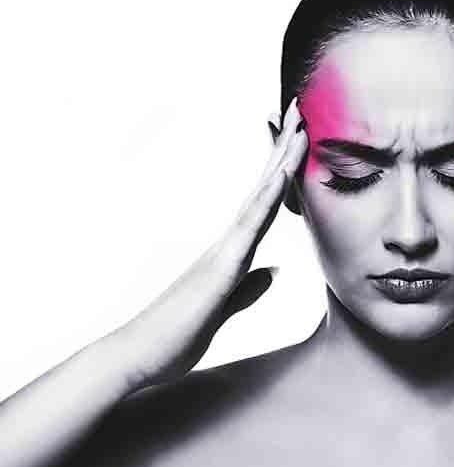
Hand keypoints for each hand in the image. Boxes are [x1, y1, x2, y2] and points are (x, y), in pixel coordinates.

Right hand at [112, 98, 307, 388]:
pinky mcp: (223, 266)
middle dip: (284, 149)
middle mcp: (230, 242)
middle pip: (264, 187)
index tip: (298, 140)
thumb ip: (246, 288)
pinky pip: (252, 224)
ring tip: (300, 125)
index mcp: (233, 252)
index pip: (265, 203)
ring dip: (282, 159)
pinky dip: (269, 196)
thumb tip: (271, 272)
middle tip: (301, 110)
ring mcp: (225, 249)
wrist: (139, 356)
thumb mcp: (224, 308)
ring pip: (261, 195)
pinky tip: (284, 174)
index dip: (283, 171)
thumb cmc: (176, 335)